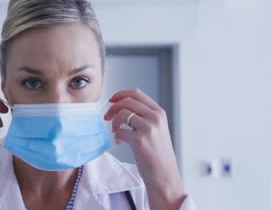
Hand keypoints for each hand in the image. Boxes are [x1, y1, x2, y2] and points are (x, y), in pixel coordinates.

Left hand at [104, 89, 185, 209]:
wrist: (164, 176)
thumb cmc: (157, 155)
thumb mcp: (156, 129)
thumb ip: (144, 116)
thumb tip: (122, 106)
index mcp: (159, 113)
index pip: (137, 93)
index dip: (120, 94)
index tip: (111, 100)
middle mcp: (155, 117)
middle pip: (127, 101)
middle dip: (112, 107)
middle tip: (106, 117)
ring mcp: (149, 128)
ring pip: (122, 113)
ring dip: (113, 121)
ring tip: (115, 131)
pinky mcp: (140, 140)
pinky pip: (120, 130)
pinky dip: (116, 136)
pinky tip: (119, 142)